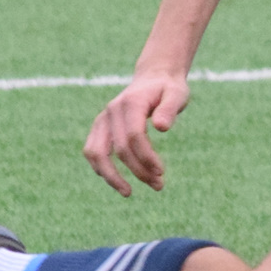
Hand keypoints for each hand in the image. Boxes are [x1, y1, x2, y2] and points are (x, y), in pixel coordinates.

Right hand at [83, 71, 190, 196]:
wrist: (153, 77)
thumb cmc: (168, 89)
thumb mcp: (177, 94)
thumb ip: (170, 109)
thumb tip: (162, 128)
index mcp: (131, 103)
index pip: (134, 136)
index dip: (146, 157)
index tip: (161, 172)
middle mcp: (112, 111)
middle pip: (119, 148)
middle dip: (138, 170)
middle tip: (158, 185)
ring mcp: (103, 119)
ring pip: (96, 153)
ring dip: (112, 176)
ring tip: (128, 193)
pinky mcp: (100, 127)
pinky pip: (92, 151)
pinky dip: (101, 168)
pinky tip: (118, 182)